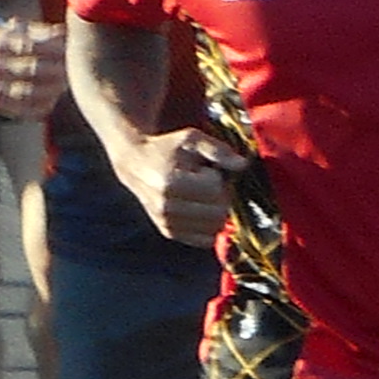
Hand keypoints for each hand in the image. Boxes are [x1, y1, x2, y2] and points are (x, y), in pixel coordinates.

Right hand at [0, 12, 68, 121]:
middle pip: (34, 69)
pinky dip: (43, 106)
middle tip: (76, 68)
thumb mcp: (14, 30)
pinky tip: (54, 99)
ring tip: (67, 84)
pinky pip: (25, 110)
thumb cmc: (0, 43)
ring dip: (55, 90)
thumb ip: (41, 30)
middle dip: (59, 69)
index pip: (32, 45)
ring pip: (31, 93)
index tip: (72, 49)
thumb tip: (66, 32)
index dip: (56, 48)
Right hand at [130, 127, 236, 246]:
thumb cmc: (166, 149)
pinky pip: (204, 239)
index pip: (216, 190)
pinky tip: (201, 209)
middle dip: (221, 197)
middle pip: (219, 212)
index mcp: (172, 183)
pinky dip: (209, 226)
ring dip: (216, 212)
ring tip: (202, 196)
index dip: (218, 178)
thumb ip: (218, 150)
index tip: (207, 170)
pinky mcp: (169, 232)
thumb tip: (243, 164)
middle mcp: (168, 207)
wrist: (135, 164)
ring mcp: (167, 222)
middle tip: (208, 184)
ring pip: (215, 228)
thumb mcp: (191, 139)